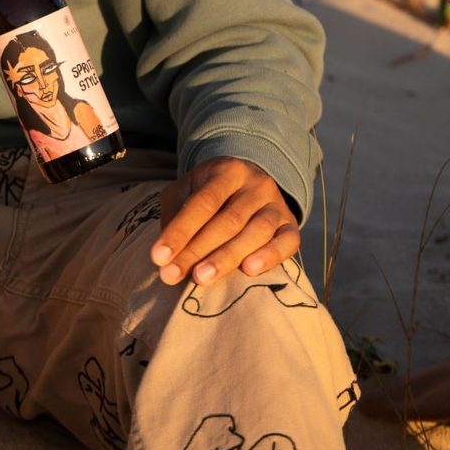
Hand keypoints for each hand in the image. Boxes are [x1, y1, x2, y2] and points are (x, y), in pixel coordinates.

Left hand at [150, 157, 299, 286]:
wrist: (247, 184)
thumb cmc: (208, 193)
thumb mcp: (186, 191)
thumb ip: (176, 215)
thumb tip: (168, 254)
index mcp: (227, 170)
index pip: (203, 202)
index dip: (180, 231)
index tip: (158, 258)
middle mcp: (256, 184)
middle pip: (228, 220)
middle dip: (198, 250)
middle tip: (173, 275)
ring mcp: (277, 204)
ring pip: (257, 231)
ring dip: (227, 257)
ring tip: (202, 278)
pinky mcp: (291, 225)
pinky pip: (288, 241)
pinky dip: (271, 256)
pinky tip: (250, 270)